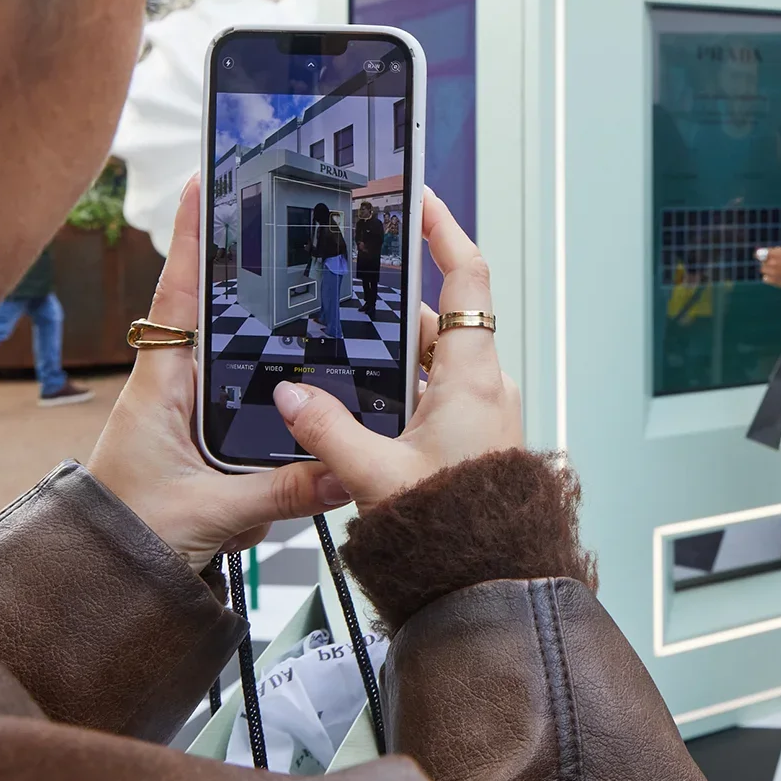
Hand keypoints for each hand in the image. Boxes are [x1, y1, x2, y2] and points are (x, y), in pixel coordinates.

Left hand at [88, 177, 346, 570]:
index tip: (203, 181)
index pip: (178, 295)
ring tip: (313, 290)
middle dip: (245, 265)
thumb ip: (279, 491)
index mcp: (161, 387)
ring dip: (269, 331)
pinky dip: (278, 388)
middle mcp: (173, 388)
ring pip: (236, 355)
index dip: (192, 238)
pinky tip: (314, 386)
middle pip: (214, 309)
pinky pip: (247, 397)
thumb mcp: (209, 513)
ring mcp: (188, 411)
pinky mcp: (205, 438)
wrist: (100, 582)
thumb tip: (345, 467)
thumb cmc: (129, 540)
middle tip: (282, 218)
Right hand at [271, 188, 522, 509]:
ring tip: (338, 353)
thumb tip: (290, 396)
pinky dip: (402, 390)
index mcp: (473, 378)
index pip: (467, 279)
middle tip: (345, 288)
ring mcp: (484, 414)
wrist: (490, 582)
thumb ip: (326, 430)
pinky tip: (363, 409)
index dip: (445, 232)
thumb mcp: (374, 475)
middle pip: (437, 322)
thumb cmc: (451, 531)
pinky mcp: (475, 441)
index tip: (421, 198)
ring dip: (391, 358)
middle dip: (389, 308)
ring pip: (433, 363)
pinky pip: (437, 396)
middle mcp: (486, 387)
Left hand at [757, 245, 780, 288]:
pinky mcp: (774, 281)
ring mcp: (772, 272)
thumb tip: (761, 253)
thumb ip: (773, 252)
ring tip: (777, 271)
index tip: (759, 256)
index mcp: (773, 254)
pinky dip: (769, 278)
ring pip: (763, 271)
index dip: (759, 255)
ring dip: (768, 271)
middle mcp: (771, 262)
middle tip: (775, 265)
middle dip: (767, 264)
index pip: (759, 254)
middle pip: (762, 263)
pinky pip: (765, 279)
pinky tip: (777, 276)